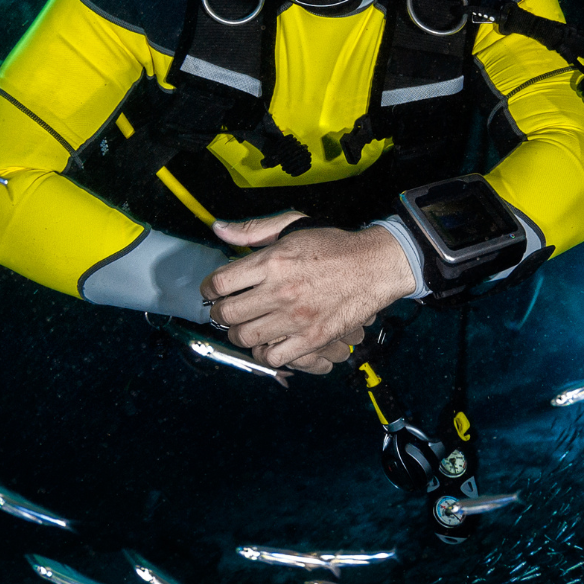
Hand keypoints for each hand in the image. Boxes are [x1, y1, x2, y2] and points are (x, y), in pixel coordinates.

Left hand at [202, 213, 414, 370]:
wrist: (374, 266)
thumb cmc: (333, 245)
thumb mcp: (292, 225)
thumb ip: (252, 229)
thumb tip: (218, 229)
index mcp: (273, 261)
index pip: (220, 282)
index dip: (209, 288)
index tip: (213, 290)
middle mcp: (280, 291)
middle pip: (226, 314)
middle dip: (219, 313)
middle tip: (226, 309)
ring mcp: (296, 318)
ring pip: (245, 337)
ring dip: (238, 333)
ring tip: (245, 325)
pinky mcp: (312, 338)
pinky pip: (273, 357)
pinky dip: (264, 352)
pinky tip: (268, 341)